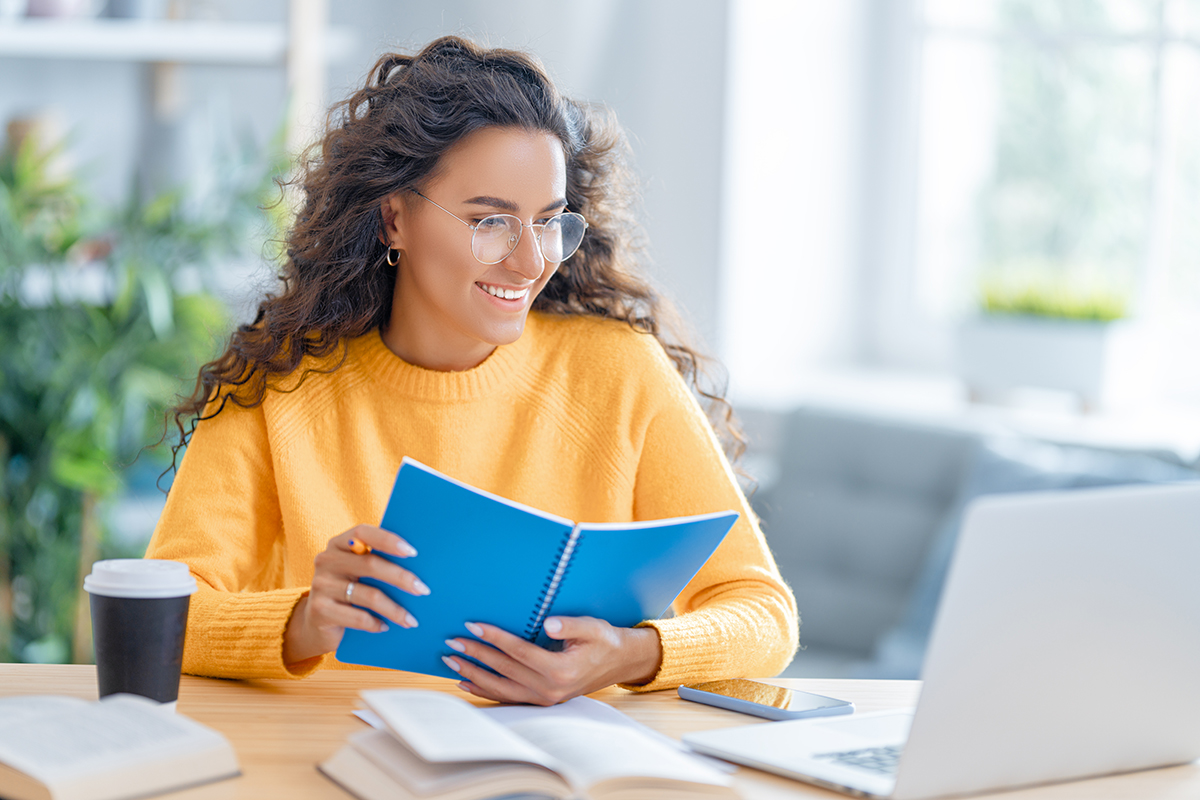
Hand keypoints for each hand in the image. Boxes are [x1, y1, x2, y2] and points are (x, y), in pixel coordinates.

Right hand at [283, 524, 426, 664]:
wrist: (316, 623)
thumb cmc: (348, 591)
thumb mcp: (358, 573)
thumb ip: (378, 562)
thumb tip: (418, 566)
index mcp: (339, 544)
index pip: (363, 533)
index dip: (388, 540)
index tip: (413, 552)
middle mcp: (327, 560)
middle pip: (370, 565)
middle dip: (401, 578)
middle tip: (423, 590)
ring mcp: (321, 585)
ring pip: (368, 595)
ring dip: (394, 609)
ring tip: (411, 620)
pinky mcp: (320, 610)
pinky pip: (357, 618)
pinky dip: (375, 624)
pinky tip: (386, 627)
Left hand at [441, 616, 662, 704]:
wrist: (619, 663)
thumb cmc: (604, 641)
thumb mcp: (593, 627)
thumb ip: (571, 625)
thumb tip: (548, 624)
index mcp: (561, 669)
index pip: (518, 652)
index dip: (494, 638)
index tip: (472, 626)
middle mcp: (550, 688)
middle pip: (504, 670)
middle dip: (476, 655)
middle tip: (452, 642)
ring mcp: (544, 698)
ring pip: (501, 688)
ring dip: (473, 674)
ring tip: (451, 662)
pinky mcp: (541, 700)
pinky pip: (507, 697)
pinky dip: (484, 690)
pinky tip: (467, 681)